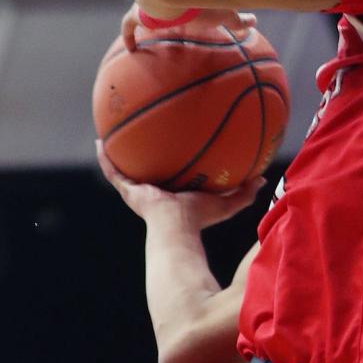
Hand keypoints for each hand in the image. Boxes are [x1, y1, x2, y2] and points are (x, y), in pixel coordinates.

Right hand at [96, 141, 263, 226]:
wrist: (178, 228)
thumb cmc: (200, 220)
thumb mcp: (225, 203)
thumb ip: (244, 192)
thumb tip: (262, 179)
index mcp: (173, 196)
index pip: (171, 177)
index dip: (170, 164)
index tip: (170, 147)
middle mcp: (153, 193)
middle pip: (147, 170)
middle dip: (143, 155)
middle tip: (141, 135)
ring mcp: (138, 192)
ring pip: (125, 170)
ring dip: (118, 153)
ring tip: (110, 134)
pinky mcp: (129, 191)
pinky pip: (113, 172)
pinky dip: (106, 158)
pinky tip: (100, 141)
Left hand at [122, 3, 256, 51]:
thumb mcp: (225, 11)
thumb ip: (238, 20)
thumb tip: (254, 22)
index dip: (181, 1)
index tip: (184, 11)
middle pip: (158, 0)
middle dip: (160, 10)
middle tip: (165, 25)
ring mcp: (148, 0)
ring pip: (141, 9)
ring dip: (143, 20)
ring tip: (147, 36)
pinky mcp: (138, 12)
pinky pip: (128, 24)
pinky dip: (130, 35)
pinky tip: (133, 50)